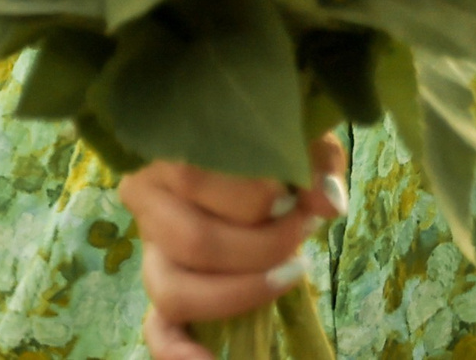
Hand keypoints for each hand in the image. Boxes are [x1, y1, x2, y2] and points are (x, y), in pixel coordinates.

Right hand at [120, 134, 348, 359]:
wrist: (250, 146)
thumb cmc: (271, 141)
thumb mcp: (297, 137)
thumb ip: (314, 163)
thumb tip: (328, 204)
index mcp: (168, 154)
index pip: (198, 180)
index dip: (259, 198)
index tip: (302, 198)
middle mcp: (147, 202)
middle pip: (195, 242)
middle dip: (262, 247)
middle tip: (303, 233)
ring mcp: (151, 251)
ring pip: (174, 290)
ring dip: (240, 292)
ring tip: (290, 274)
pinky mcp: (163, 288)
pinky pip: (158, 329)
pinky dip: (179, 352)